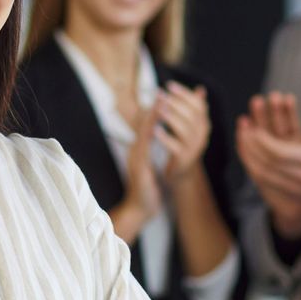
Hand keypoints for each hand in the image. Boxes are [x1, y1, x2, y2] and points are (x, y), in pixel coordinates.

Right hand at [111, 108, 163, 242]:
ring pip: (143, 133)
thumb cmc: (149, 188)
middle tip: (161, 90)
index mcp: (141, 149)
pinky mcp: (138, 167)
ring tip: (159, 102)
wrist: (141, 209)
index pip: (147, 125)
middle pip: (143, 124)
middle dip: (153, 107)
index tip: (164, 95)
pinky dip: (148, 135)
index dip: (155, 110)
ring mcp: (135, 158)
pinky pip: (143, 148)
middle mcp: (136, 150)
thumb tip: (160, 137)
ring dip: (151, 117)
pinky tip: (154, 126)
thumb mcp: (153, 165)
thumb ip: (155, 150)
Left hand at [153, 82, 211, 184]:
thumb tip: (201, 89)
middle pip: (192, 115)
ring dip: (171, 118)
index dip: (184, 94)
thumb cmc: (183, 142)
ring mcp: (194, 147)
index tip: (169, 85)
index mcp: (203, 123)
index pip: (198, 104)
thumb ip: (192, 108)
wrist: (182, 170)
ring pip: (185, 130)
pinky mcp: (184, 158)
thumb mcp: (189, 124)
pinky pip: (176, 147)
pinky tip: (155, 130)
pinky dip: (165, 137)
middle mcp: (202, 134)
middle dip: (175, 103)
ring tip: (159, 109)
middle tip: (160, 95)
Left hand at [236, 92, 300, 229]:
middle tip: (242, 129)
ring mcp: (296, 188)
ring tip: (241, 138)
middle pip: (268, 164)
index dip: (264, 142)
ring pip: (263, 175)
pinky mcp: (291, 194)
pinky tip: (247, 152)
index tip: (254, 128)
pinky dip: (253, 166)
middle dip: (251, 147)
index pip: (280, 153)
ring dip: (248, 156)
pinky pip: (265, 181)